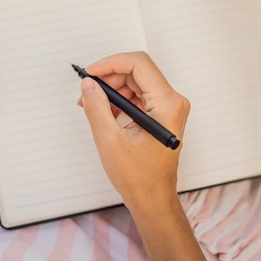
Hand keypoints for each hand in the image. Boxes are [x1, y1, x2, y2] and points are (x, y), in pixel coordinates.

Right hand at [79, 51, 189, 207]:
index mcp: (167, 104)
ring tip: (93, 107)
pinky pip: (138, 95)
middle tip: (87, 93)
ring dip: (112, 90)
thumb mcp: (110, 141)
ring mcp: (169, 107)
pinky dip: (119, 100)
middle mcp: (172, 102)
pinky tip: (105, 114)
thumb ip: (97, 108)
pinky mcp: (162, 113)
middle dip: (109, 78)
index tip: (91, 74)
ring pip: (135, 82)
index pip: (139, 64)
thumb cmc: (139, 177)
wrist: (153, 198)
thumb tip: (89, 85)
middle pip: (137, 72)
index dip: (111, 63)